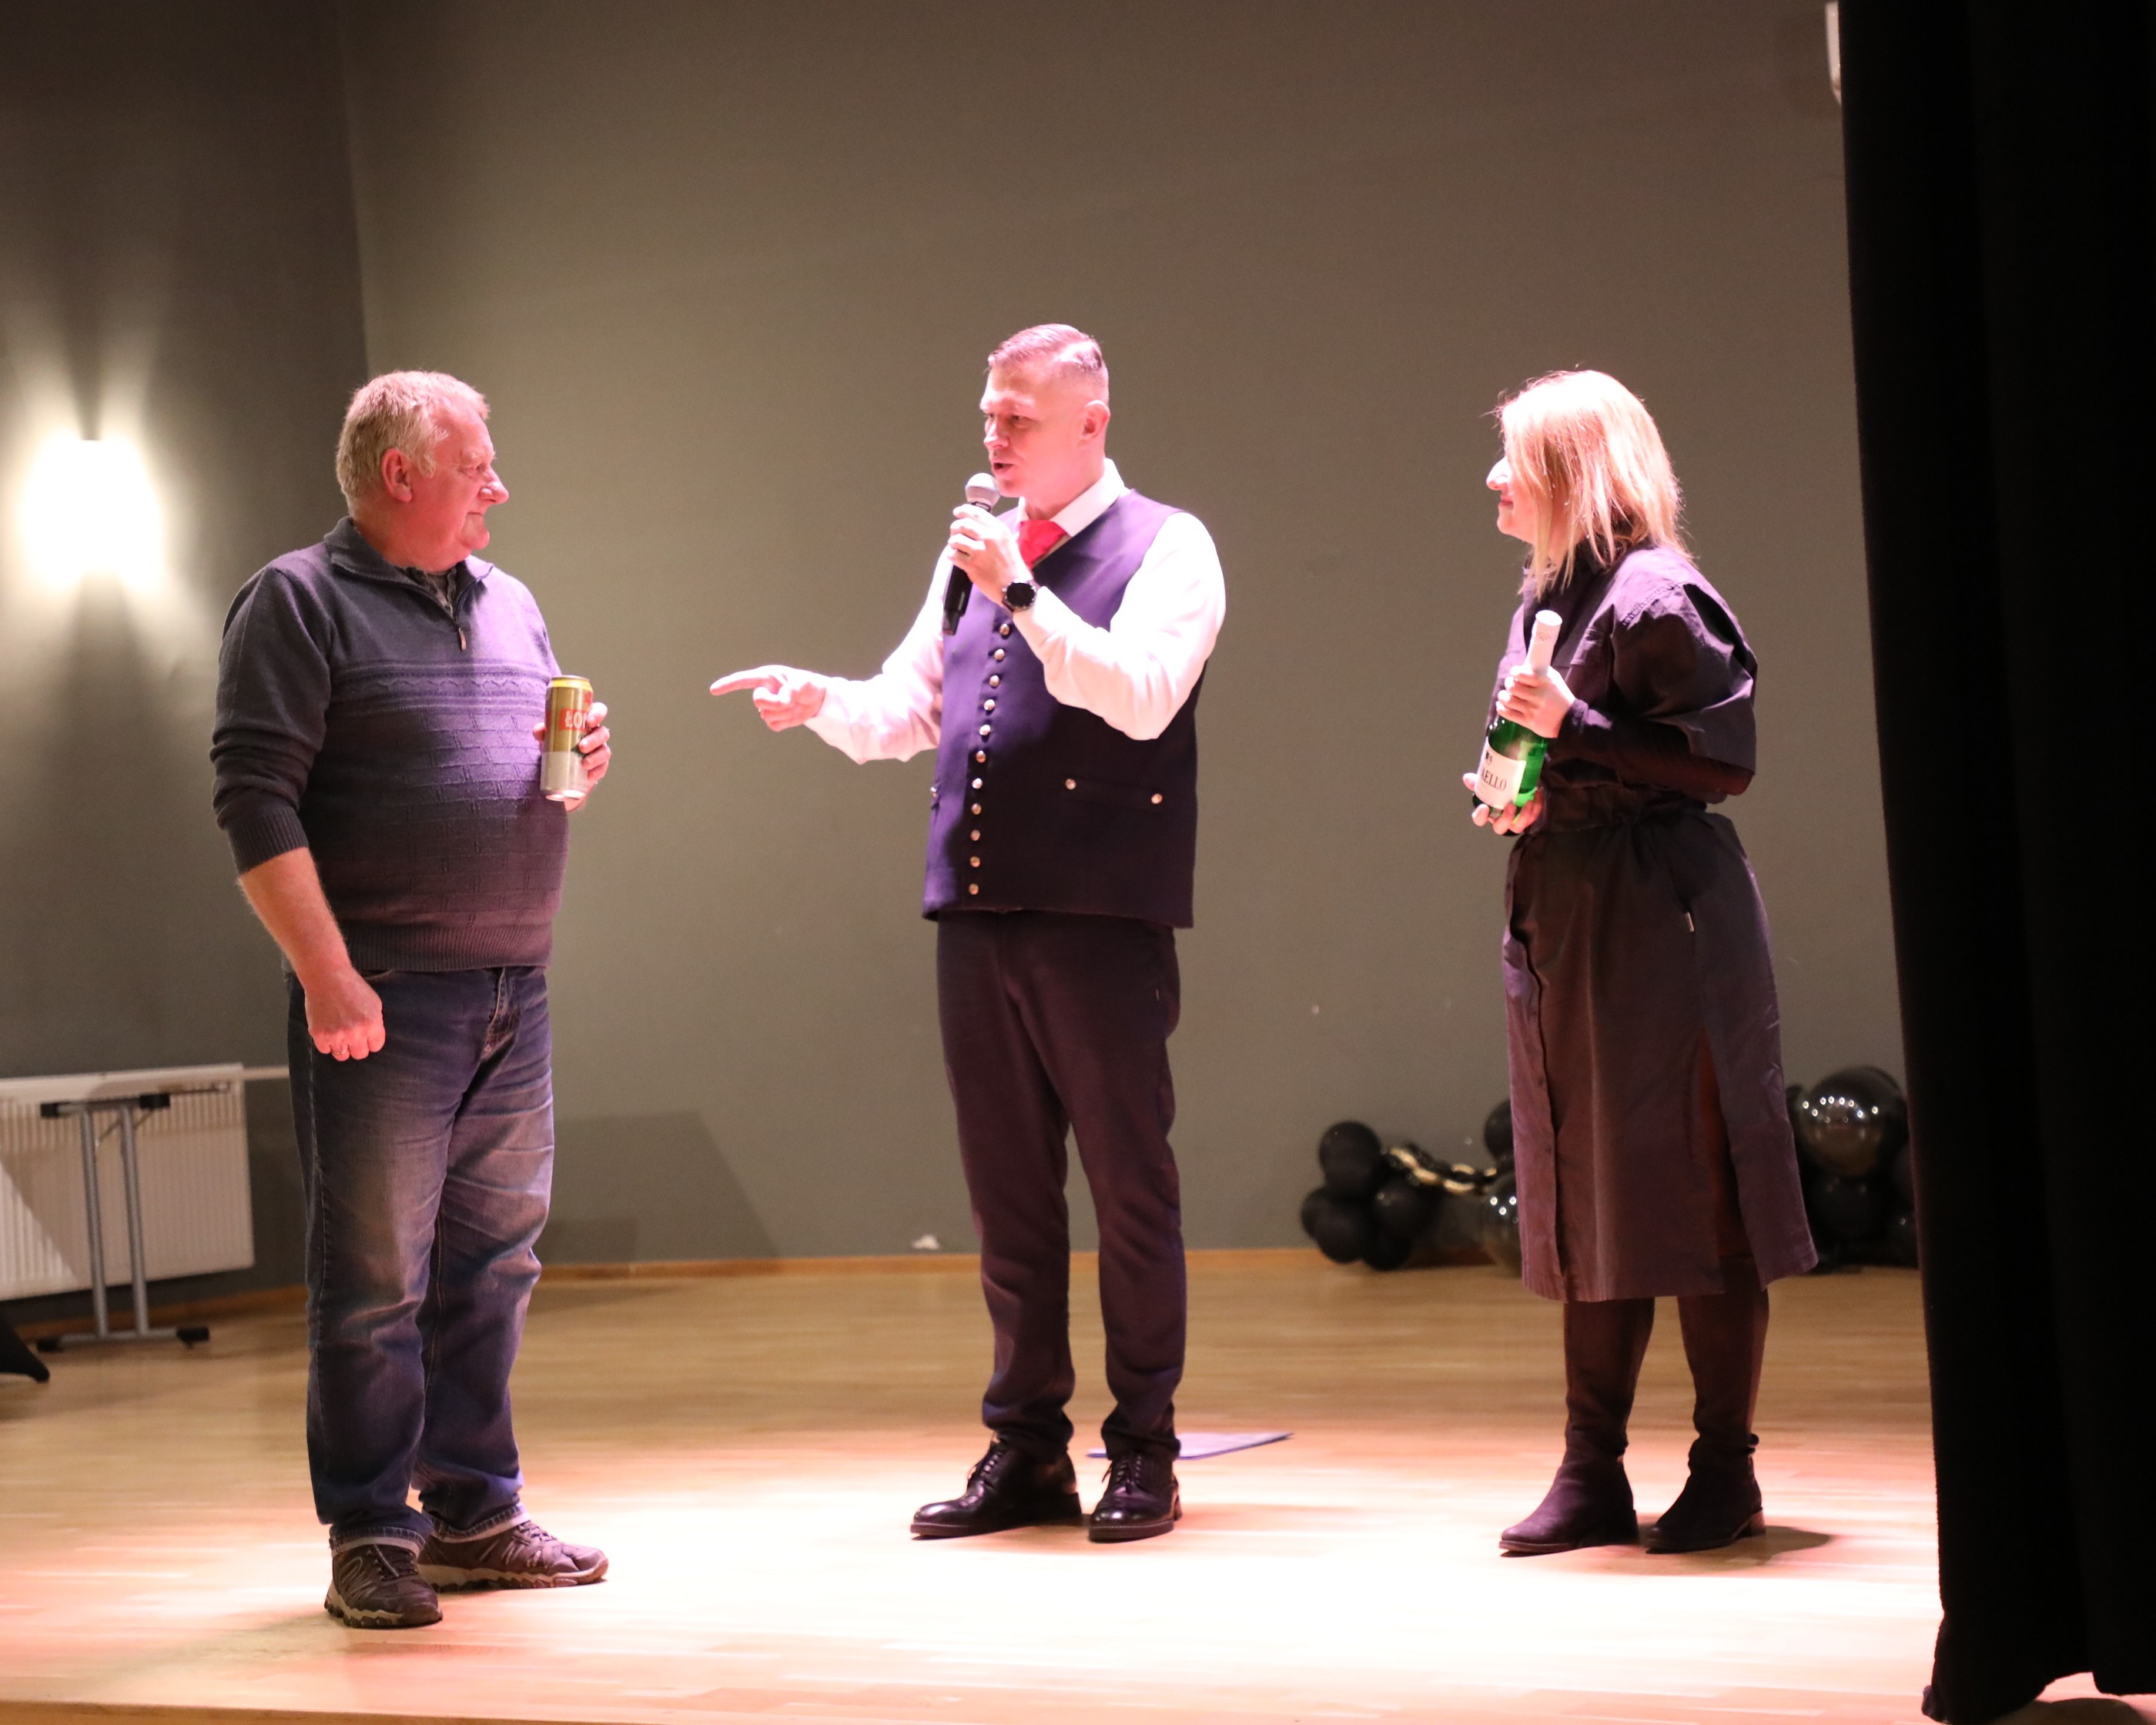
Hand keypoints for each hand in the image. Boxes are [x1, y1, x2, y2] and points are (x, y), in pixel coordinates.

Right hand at [301, 964, 384, 1060]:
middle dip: (356, 1046)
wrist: (326, 977)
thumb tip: (372, 1038)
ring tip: (338, 1032)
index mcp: (372, 1024)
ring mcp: (337, 1036)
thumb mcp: (374, 1003)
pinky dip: (326, 1043)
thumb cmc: (351, 987)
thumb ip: (375, 1022)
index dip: (370, 1041)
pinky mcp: (320, 1035)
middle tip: (350, 1035)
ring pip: (342, 1055)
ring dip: (341, 1046)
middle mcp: (356, 1033)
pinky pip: (325, 1050)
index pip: (375, 1046)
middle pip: (360, 1054)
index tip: (365, 1036)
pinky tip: (327, 1030)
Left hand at [529, 699, 610, 808]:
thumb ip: (543, 731)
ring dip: (596, 757)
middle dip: (594, 740)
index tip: (589, 721)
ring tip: (584, 764)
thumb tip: (539, 730)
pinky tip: (589, 776)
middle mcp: (596, 734)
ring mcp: (600, 749)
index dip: (598, 714)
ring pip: (605, 751)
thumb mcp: (549, 735)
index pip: (599, 711)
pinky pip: (602, 768)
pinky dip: (596, 772)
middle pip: (603, 733)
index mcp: (587, 721)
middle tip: (582, 747)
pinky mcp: (599, 765)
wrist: (558, 762)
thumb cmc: (557, 741)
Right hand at [710, 664, 826, 729]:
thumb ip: (793, 689)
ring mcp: (767, 706)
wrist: (815, 699)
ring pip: (767, 716)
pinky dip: (786, 723)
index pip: (743, 680)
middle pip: (758, 701)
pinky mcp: (773, 719)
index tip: (713, 690)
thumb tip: (783, 700)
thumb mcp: (803, 683)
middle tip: (790, 701)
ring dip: (784, 713)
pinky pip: (774, 726)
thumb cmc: (807, 684)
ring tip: (794, 705)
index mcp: (766, 677)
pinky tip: (792, 715)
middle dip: (774, 703)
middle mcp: (764, 691)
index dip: (728, 684)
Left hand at [947, 504, 1023, 600]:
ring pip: (956, 539)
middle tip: (955, 533)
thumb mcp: (1008, 542)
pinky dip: (952, 555)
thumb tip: (975, 525)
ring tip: (956, 547)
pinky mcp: (972, 566)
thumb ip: (993, 532)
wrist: (1015, 587)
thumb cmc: (1013, 566)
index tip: (957, 512)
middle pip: (963, 524)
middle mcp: (989, 537)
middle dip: (955, 528)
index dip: (963, 511)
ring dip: (953, 542)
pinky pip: (953, 555)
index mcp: (999, 530)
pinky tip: (955, 557)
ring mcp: (979, 552)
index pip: (977, 513)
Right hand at [1463, 772, 1543, 834]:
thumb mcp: (1489, 783)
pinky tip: (1537, 794)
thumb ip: (1478, 782)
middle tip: (1511, 805)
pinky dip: (1537, 807)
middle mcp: (1501, 820)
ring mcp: (1515, 821)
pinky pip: (1533, 817)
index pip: (1479, 819)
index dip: (1480, 816)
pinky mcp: (1529, 818)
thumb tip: (1467, 778)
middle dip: (1506, 818)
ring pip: (1518, 827)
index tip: (1484, 807)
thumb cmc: (1501, 788)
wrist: (1518, 785)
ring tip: (1529, 801)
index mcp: (1489, 812)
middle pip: (1500, 828)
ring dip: (1524, 815)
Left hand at [1496, 665, 1574, 738]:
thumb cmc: (1561, 698)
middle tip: (1509, 685)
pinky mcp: (1529, 722)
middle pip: (1512, 687)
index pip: (1522, 674)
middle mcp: (1538, 696)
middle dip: (1508, 684)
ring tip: (1503, 695)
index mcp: (1545, 683)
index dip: (1514, 672)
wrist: (1570, 720)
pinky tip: (1502, 705)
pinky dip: (1501, 708)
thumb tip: (1524, 666)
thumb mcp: (1556, 681)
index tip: (1513, 673)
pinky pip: (1509, 714)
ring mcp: (1533, 710)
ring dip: (1502, 696)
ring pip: (1508, 701)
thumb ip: (1541, 673)